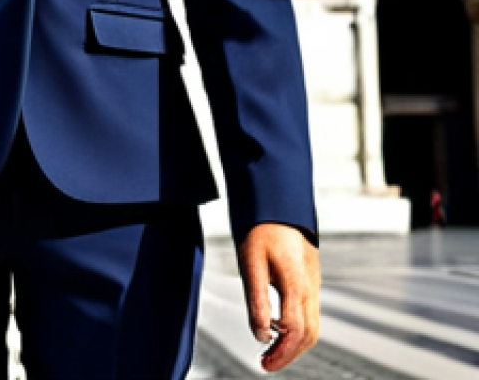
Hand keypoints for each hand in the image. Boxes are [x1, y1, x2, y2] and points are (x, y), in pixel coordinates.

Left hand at [237, 222, 319, 371]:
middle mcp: (310, 286)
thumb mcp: (250, 262)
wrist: (278, 201)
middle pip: (309, 333)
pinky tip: (279, 325)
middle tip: (265, 363)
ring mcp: (313, 282)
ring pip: (313, 324)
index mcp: (295, 283)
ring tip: (271, 349)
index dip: (280, 351)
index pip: (295, 330)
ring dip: (295, 343)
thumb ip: (256, 299)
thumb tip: (260, 334)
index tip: (262, 362)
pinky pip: (310, 311)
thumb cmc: (261, 228)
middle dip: (289, 353)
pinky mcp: (310, 277)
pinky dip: (298, 327)